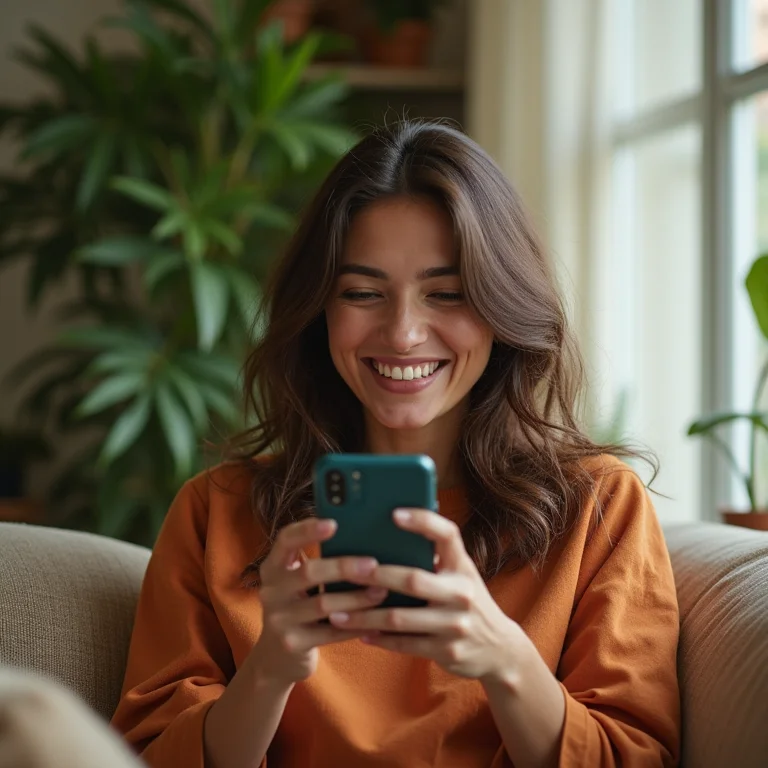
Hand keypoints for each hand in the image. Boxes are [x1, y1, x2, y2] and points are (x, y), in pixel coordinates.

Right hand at [250, 517, 387, 686]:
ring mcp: (279, 619)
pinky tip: (376, 619)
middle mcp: (270, 591)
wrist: (278, 658)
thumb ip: (317, 562)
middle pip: (308, 572)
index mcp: (273, 568)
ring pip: (323, 604)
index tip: (334, 523)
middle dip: (343, 567)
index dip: (307, 529)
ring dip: (356, 598)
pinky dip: (356, 624)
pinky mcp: (293, 644)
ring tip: (381, 591)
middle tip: (373, 564)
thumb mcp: (298, 583)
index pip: (285, 540)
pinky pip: (331, 633)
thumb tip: (361, 537)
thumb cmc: (299, 607)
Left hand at [328, 509, 526, 684]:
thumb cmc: (465, 601)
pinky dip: (379, 639)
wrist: (500, 649)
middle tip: (347, 570)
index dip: (423, 521)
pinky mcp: (447, 651)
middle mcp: (462, 592)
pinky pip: (404, 644)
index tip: (394, 513)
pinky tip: (359, 634)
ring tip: (336, 612)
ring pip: (400, 618)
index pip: (447, 534)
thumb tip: (391, 527)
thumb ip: (434, 557)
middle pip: (413, 579)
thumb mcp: (459, 575)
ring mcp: (455, 624)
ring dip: (365, 616)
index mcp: (463, 566)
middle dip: (377, 575)